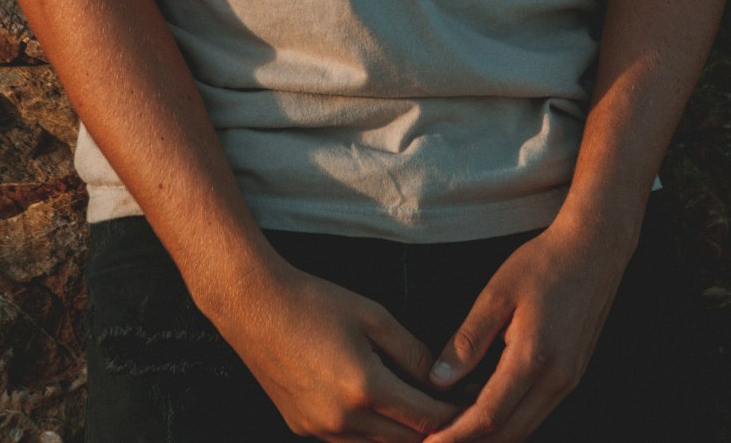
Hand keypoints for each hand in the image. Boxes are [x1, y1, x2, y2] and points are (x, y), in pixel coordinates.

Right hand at [209, 255, 461, 440]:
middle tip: (460, 418)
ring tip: (426, 419)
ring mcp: (321, 430)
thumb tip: (440, 379)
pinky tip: (386, 417)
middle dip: (435, 431)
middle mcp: (343, 420)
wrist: (254, 307)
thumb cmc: (315, 302)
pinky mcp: (304, 429)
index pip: (425, 418)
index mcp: (365, 387)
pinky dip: (374, 434)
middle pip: (406, 441)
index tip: (475, 407)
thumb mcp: (372, 315)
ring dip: (404, 436)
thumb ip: (411, 351)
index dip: (454, 416)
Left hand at [422, 211, 634, 441]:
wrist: (595, 249)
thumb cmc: (543, 263)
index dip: (456, 436)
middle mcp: (557, 381)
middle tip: (436, 441)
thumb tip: (437, 380)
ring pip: (525, 427)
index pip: (489, 417)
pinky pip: (536, 411)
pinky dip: (509, 416)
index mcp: (534, 359)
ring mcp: (569, 381)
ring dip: (490, 433)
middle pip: (509, 434)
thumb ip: (468, 340)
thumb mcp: (497, 294)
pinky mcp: (572, 375)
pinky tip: (483, 402)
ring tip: (454, 425)